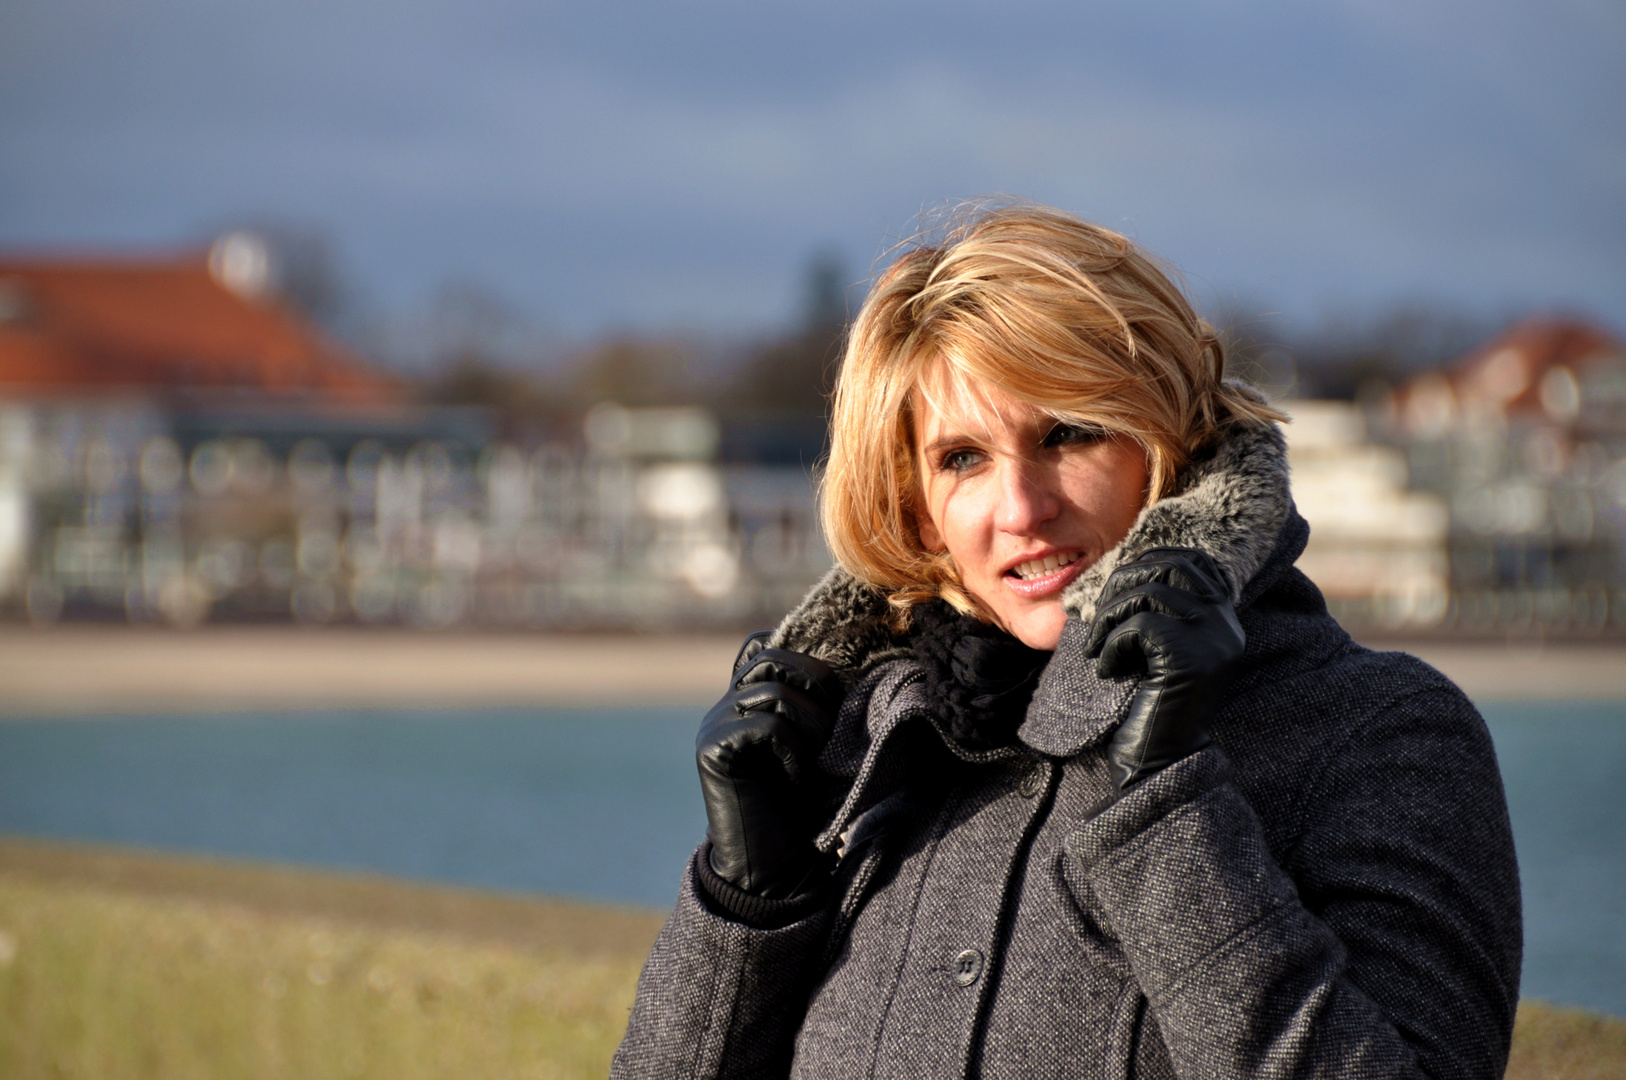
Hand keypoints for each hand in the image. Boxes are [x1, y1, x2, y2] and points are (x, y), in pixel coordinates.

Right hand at [696, 632, 843, 897]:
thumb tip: (852, 664)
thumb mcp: (818, 743)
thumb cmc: (805, 805)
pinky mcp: (713, 750)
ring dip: (812, 725)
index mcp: (746, 698)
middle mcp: (724, 705)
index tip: (833, 693)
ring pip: (774, 691)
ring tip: (818, 762)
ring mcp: (714, 725)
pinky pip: (767, 726)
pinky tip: (797, 781)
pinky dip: (794, 752)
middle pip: (773, 658)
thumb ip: (816, 703)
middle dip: (817, 685)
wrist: (776, 867)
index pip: (764, 644)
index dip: (803, 657)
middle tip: (835, 728)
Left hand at [1083, 548, 1244, 790]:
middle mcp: (1225, 625)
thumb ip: (1158, 610)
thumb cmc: (1150, 705)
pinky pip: (1138, 626)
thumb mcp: (1157, 650)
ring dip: (1109, 618)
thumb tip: (1126, 568)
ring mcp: (1212, 640)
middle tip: (1098, 621)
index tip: (1117, 589)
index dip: (1148, 562)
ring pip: (1148, 593)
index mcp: (1223, 620)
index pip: (1190, 561)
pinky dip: (1113, 645)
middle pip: (1166, 568)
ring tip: (1098, 649)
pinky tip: (1109, 671)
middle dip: (1120, 586)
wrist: (1161, 762)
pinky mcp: (1190, 658)